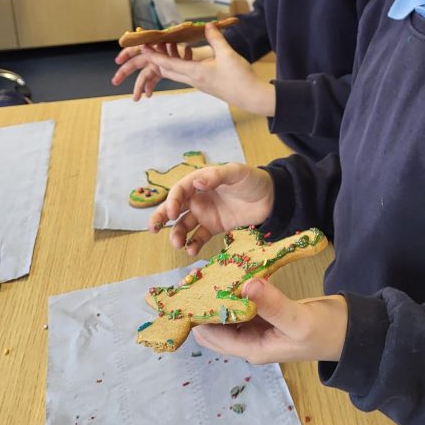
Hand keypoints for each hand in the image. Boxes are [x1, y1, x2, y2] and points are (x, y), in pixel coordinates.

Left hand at [114, 24, 275, 114]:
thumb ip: (215, 39)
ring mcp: (199, 84)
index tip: (143, 47)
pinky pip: (187, 75)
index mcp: (195, 72)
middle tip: (150, 47)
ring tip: (168, 48)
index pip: (168, 63)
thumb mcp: (227, 54)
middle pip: (168, 70)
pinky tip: (189, 56)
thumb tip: (207, 25)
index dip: (153, 55)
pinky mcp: (206, 85)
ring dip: (170, 62)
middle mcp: (193, 80)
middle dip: (156, 59)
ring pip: (177, 73)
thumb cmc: (239, 77)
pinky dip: (182, 65)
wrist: (250, 96)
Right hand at [149, 162, 274, 255]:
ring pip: (184, 225)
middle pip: (174, 208)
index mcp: (201, 181)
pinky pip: (199, 237)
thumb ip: (216, 176)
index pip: (180, 190)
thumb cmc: (252, 180)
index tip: (172, 213)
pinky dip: (193, 244)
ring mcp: (206, 213)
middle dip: (161, 217)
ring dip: (177, 235)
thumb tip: (197, 182)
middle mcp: (199, 198)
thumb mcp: (236, 173)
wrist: (271, 197)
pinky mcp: (214, 227)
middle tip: (153, 229)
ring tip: (179, 245)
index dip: (172, 201)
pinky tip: (193, 250)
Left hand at [193, 277, 347, 363]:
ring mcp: (259, 326)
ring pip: (229, 312)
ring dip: (219, 297)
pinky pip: (244, 302)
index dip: (198, 317)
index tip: (186, 293)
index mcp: (253, 349)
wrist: (350, 330)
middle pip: (216, 326)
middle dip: (204, 306)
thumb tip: (245, 286)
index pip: (214, 335)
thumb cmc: (325, 331)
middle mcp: (251, 340)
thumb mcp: (298, 320)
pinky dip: (237, 291)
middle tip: (193, 278)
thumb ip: (273, 304)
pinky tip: (231, 274)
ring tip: (207, 272)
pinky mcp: (267, 313)